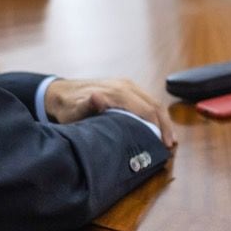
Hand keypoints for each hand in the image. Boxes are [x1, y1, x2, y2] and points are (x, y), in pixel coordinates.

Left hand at [44, 76, 175, 146]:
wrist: (60, 93)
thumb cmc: (68, 107)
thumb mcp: (74, 110)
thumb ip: (86, 105)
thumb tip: (98, 97)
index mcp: (118, 92)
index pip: (147, 109)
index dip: (158, 127)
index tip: (163, 144)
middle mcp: (126, 85)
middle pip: (155, 105)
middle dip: (166, 125)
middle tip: (170, 145)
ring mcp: (127, 85)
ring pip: (154, 102)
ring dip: (163, 120)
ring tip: (168, 139)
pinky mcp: (126, 88)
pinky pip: (147, 100)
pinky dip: (155, 114)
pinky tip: (157, 127)